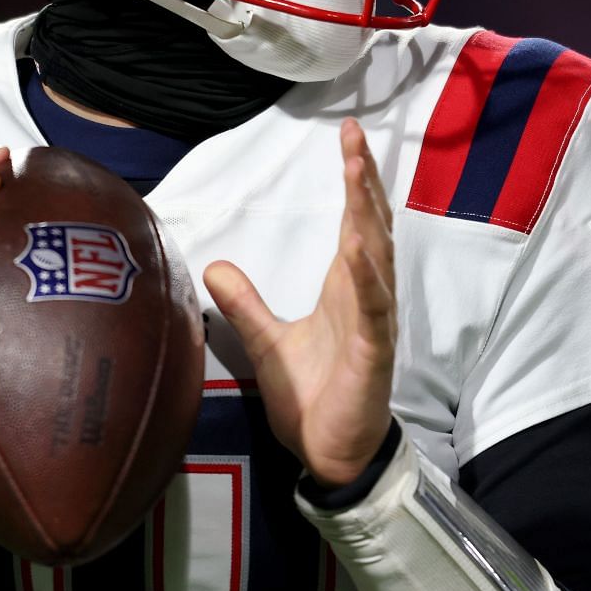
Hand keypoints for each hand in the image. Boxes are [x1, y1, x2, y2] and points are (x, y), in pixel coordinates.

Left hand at [205, 119, 396, 487]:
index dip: (355, 181)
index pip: (354, 222)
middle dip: (364, 181)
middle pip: (370, 227)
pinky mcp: (372, 354)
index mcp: (346, 289)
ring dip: (368, 215)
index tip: (348, 138)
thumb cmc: (312, 398)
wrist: (328, 454)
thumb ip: (245, 303)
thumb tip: (213, 266)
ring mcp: (373, 323)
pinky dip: (369, 279)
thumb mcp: (266, 341)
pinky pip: (373, 310)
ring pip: (377, 258)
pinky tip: (360, 251)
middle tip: (355, 136)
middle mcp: (366, 297)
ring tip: (359, 174)